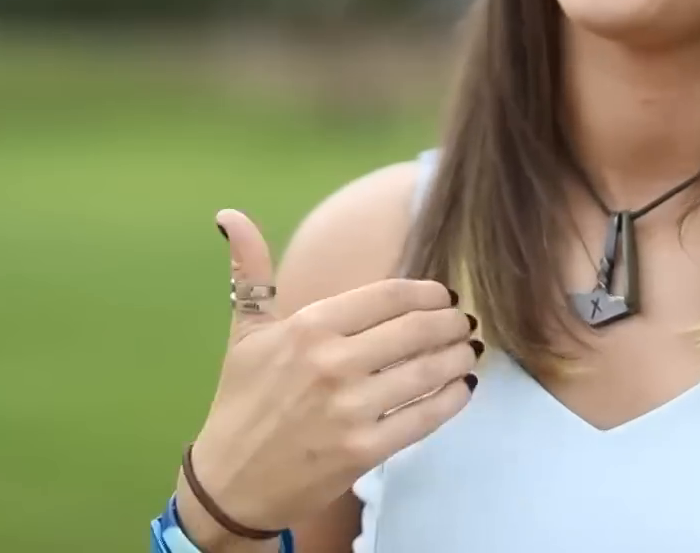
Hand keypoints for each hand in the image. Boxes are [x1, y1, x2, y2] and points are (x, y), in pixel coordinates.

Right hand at [179, 209, 478, 543]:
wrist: (229, 484)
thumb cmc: (240, 402)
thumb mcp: (244, 333)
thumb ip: (251, 273)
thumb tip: (230, 214)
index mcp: (308, 326)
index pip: (388, 296)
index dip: (426, 293)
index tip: (443, 296)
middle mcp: (331, 362)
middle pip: (416, 329)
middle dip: (451, 323)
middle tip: (465, 323)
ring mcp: (349, 408)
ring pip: (427, 371)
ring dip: (459, 357)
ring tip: (470, 351)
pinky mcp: (363, 450)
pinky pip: (425, 417)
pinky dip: (453, 399)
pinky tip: (463, 388)